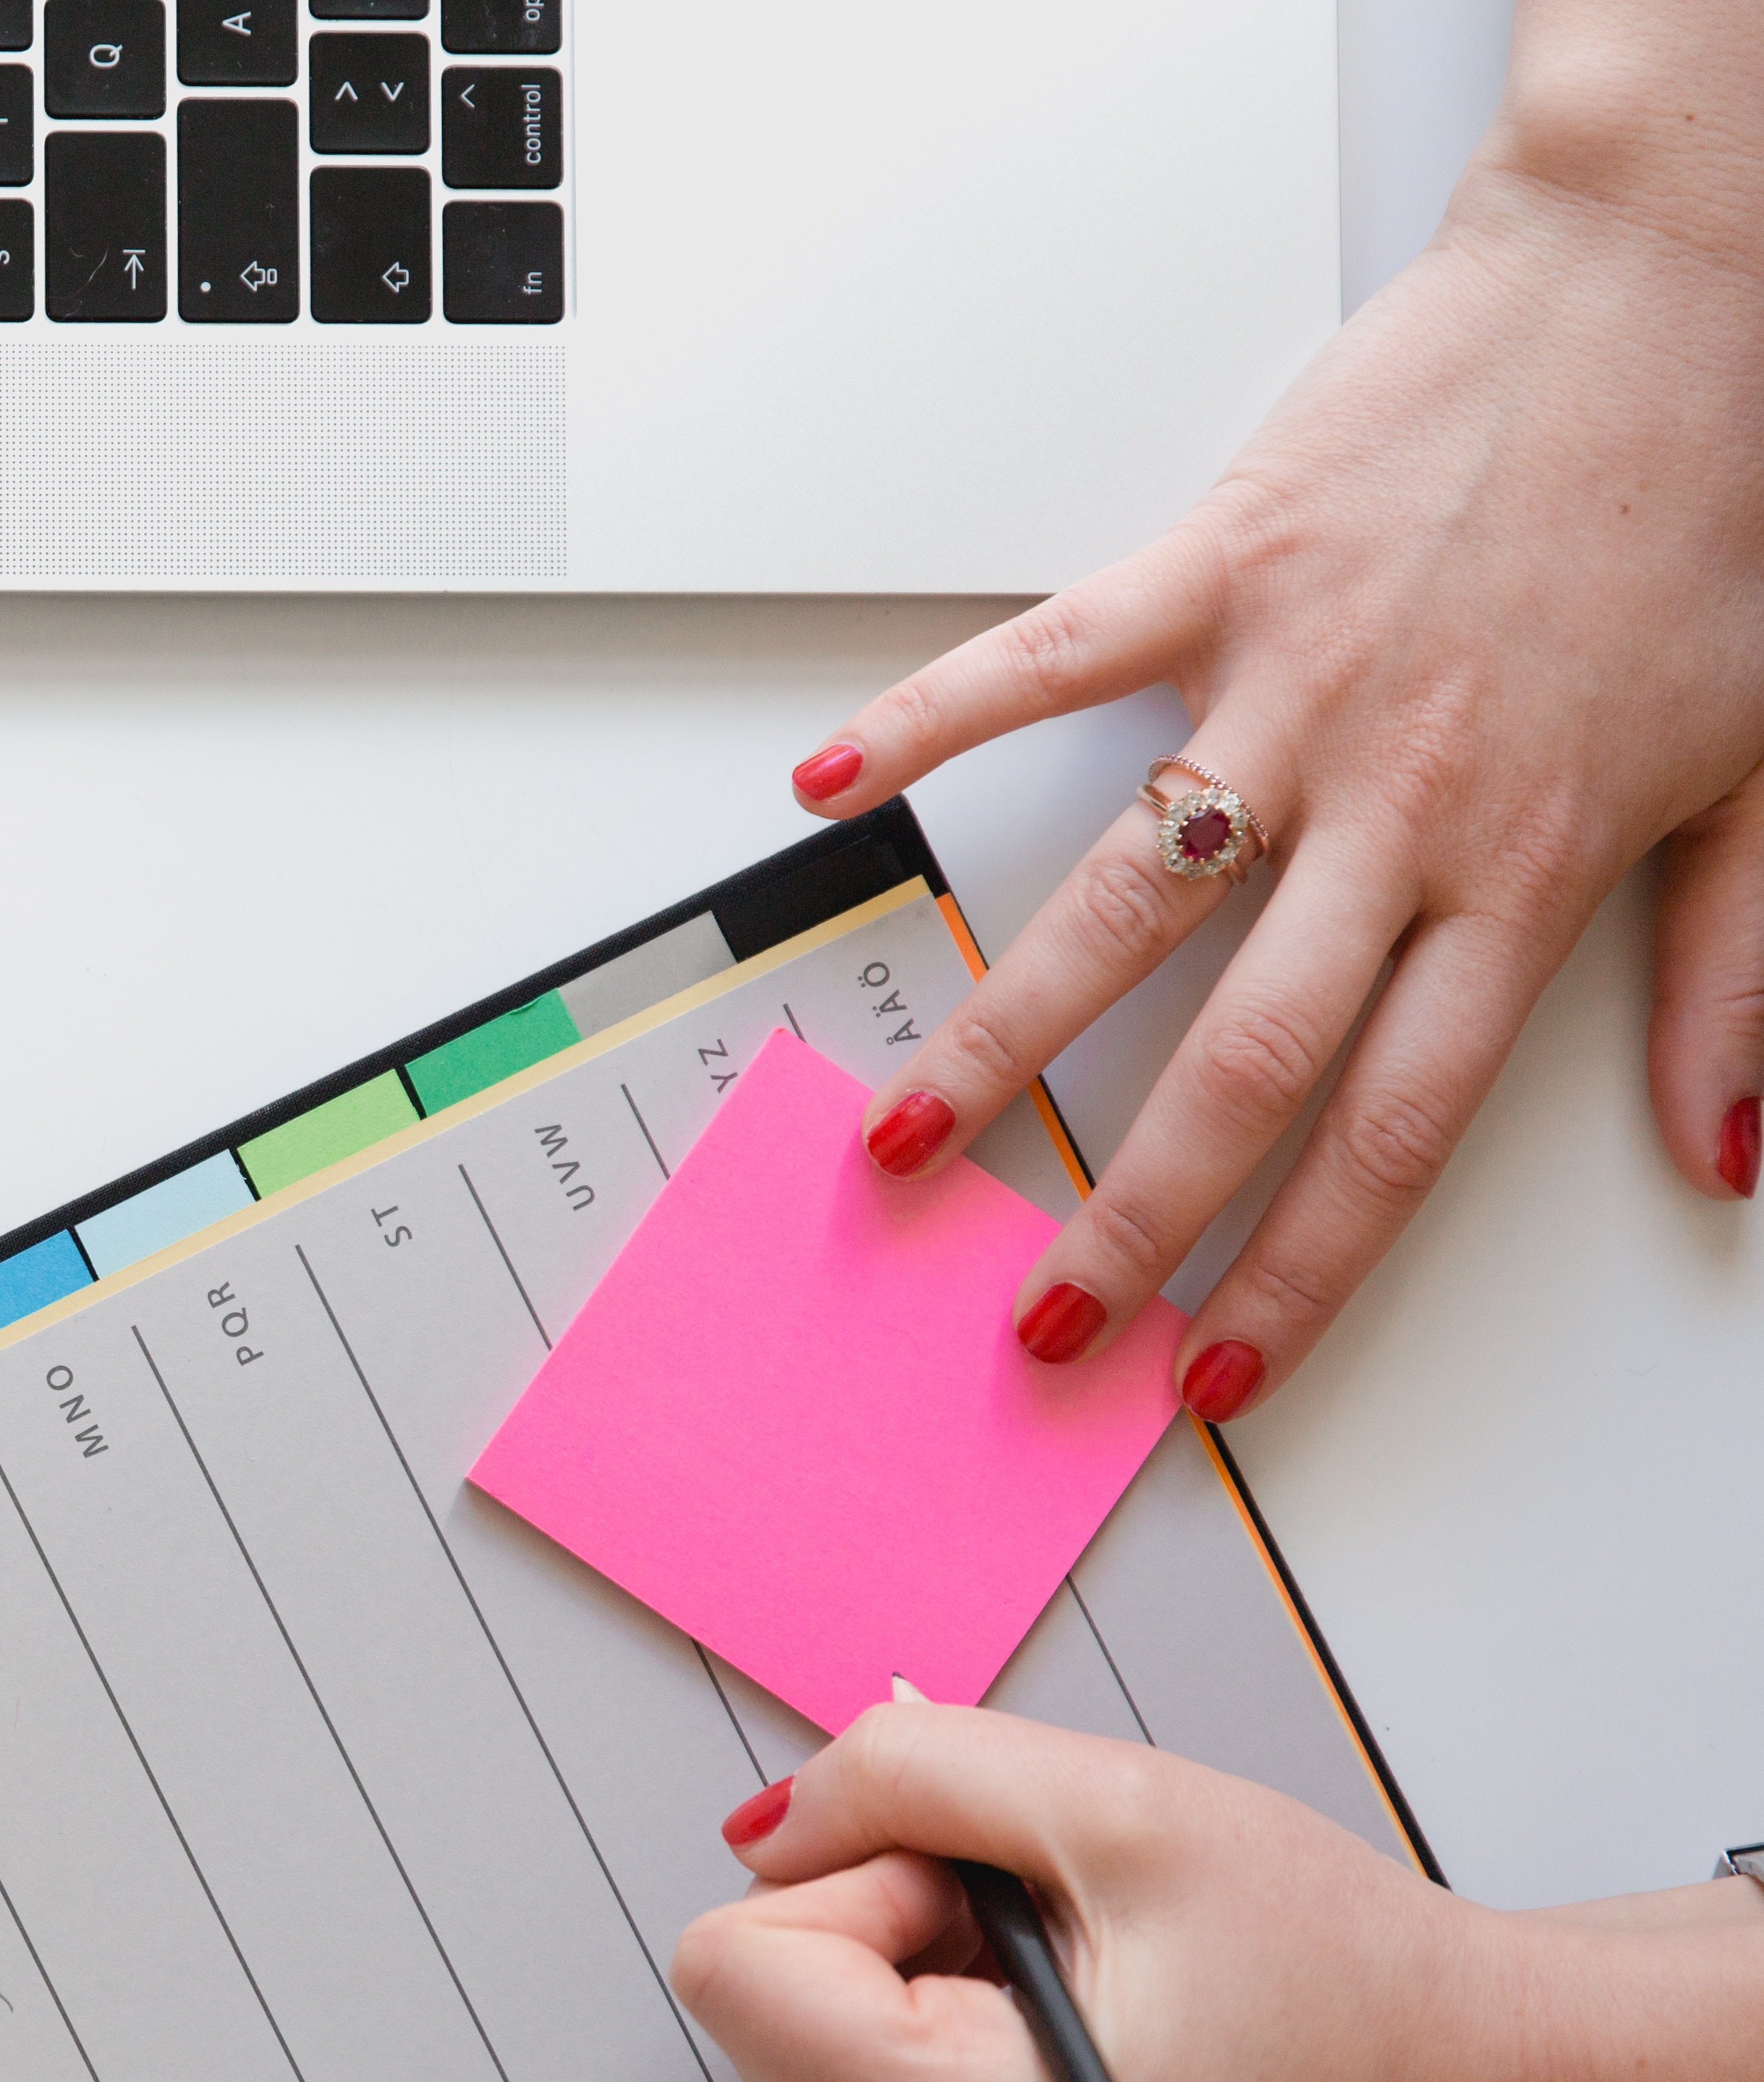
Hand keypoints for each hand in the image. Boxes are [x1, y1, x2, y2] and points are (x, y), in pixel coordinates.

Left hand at [669, 1705, 1763, 2081]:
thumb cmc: (1338, 1967)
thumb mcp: (1113, 1801)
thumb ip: (900, 1774)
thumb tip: (765, 1823)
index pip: (729, 1968)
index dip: (850, 1883)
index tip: (985, 1891)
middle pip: (762, 2003)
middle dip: (888, 1927)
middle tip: (1057, 1935)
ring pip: (814, 2040)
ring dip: (924, 1978)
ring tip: (1088, 1988)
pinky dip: (949, 2034)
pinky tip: (1080, 2036)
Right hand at [787, 4, 1763, 1419]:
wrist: (1684, 285)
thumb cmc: (1721, 510)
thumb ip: (1730, 978)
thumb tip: (1719, 1153)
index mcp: (1527, 866)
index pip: (1393, 1128)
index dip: (1296, 1273)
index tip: (1212, 1372)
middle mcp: (1398, 802)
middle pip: (1238, 1061)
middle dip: (1123, 1217)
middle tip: (1035, 1314)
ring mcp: (1291, 685)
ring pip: (1121, 905)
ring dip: (1000, 1036)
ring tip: (907, 1131)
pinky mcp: (1221, 565)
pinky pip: (1045, 660)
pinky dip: (925, 717)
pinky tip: (831, 784)